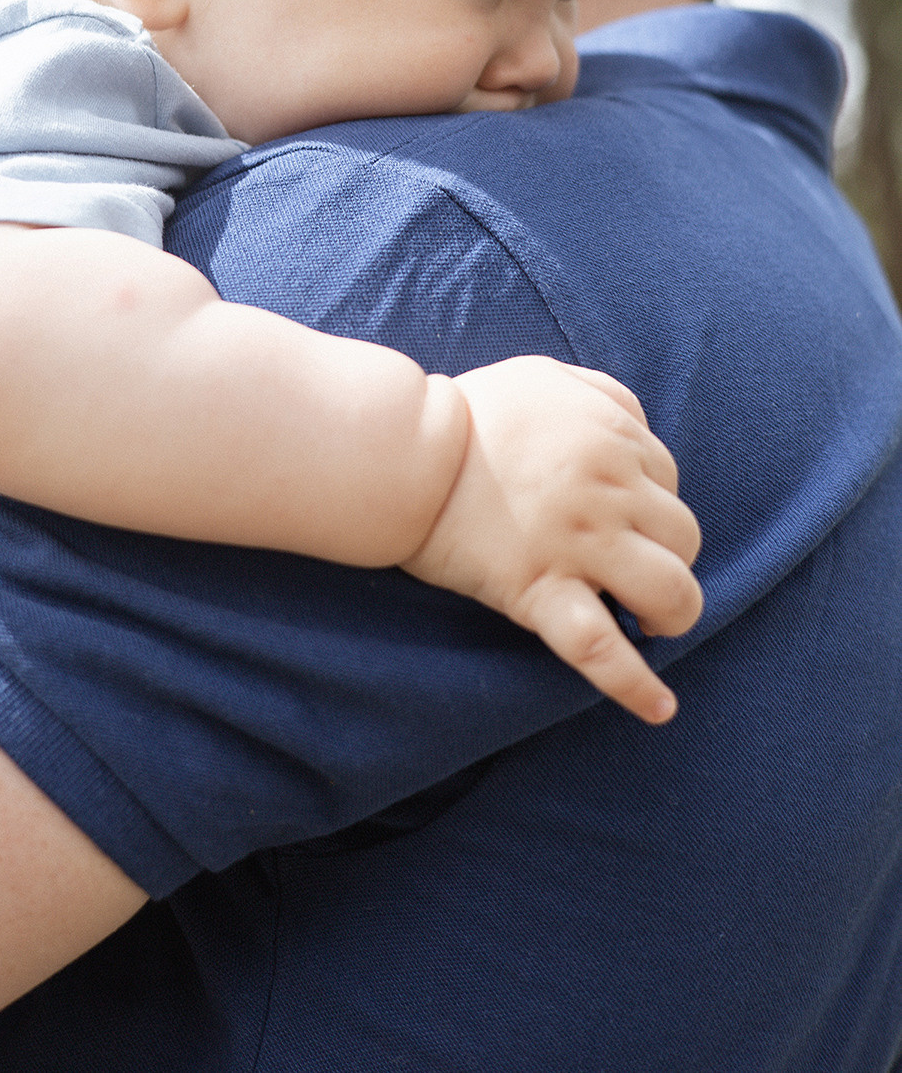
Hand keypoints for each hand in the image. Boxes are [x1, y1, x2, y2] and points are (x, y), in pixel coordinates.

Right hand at [400, 357, 701, 725]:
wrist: (403, 452)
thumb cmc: (471, 413)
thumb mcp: (546, 378)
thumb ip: (605, 396)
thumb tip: (642, 431)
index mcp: (610, 438)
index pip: (669, 479)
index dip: (648, 501)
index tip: (619, 515)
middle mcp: (608, 492)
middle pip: (684, 537)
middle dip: (668, 554)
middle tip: (631, 565)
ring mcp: (578, 546)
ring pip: (670, 592)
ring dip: (673, 612)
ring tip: (650, 620)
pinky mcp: (540, 592)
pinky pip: (601, 650)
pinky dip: (636, 686)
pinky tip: (660, 708)